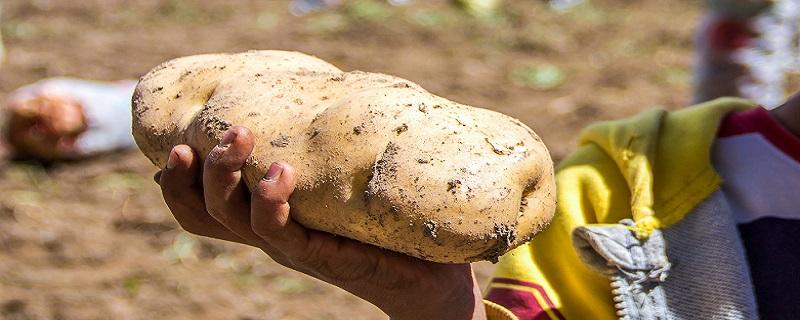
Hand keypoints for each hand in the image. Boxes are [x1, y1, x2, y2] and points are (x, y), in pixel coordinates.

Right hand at [155, 127, 486, 319]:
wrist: (430, 279)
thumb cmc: (386, 224)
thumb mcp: (340, 186)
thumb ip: (317, 161)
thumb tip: (298, 115)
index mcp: (268, 221)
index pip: (201, 210)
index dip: (176, 184)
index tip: (176, 145)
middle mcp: (272, 237)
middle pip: (209, 213)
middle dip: (202, 169)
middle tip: (229, 129)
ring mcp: (294, 249)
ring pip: (236, 219)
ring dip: (228, 176)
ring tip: (242, 136)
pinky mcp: (323, 256)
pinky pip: (281, 233)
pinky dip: (272, 202)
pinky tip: (281, 172)